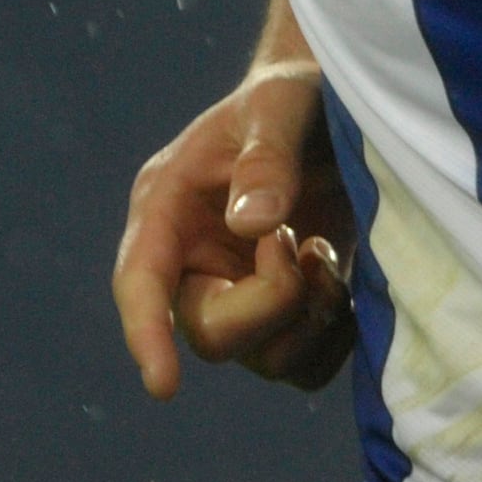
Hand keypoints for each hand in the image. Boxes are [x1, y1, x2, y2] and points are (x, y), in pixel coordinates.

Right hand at [110, 56, 356, 398]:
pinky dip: (333, 337)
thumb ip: (266, 159)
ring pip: (265, 360)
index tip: (163, 386)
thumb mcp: (281, 104)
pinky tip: (341, 282)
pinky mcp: (286, 314)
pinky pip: (304, 367)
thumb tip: (252, 226)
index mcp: (168, 207)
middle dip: (272, 301)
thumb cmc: (294, 95)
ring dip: (310, 318)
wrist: (337, 105)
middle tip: (303, 241)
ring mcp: (241, 293)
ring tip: (324, 252)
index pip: (140, 280)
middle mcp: (195, 261)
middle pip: (213, 334)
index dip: (146, 333)